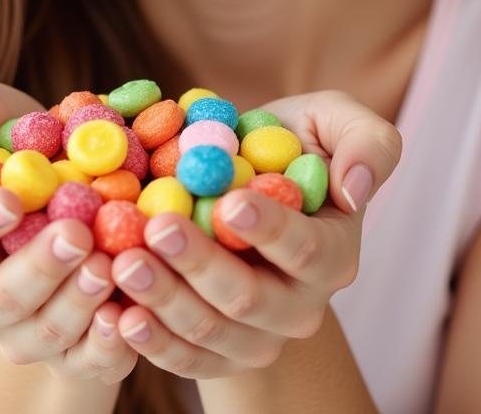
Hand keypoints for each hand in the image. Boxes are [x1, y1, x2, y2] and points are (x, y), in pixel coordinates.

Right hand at [0, 76, 138, 382]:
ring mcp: (26, 325)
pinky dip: (109, 346)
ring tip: (110, 265)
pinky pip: (88, 360)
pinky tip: (130, 314)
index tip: (10, 200)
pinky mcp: (76, 343)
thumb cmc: (11, 132)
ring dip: (76, 305)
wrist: (73, 164)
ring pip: (42, 335)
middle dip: (37, 270)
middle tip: (77, 234)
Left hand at [108, 90, 401, 377]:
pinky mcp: (215, 353)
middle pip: (249, 297)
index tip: (228, 201)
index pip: (305, 248)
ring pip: (210, 331)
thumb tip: (356, 189)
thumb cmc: (289, 144)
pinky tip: (113, 313)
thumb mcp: (333, 121)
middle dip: (200, 264)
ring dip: (164, 300)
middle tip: (156, 228)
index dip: (269, 228)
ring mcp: (258, 336)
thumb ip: (366, 142)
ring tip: (123, 263)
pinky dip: (148, 342)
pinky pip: (184, 359)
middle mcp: (301, 305)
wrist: (243, 185)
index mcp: (333, 253)